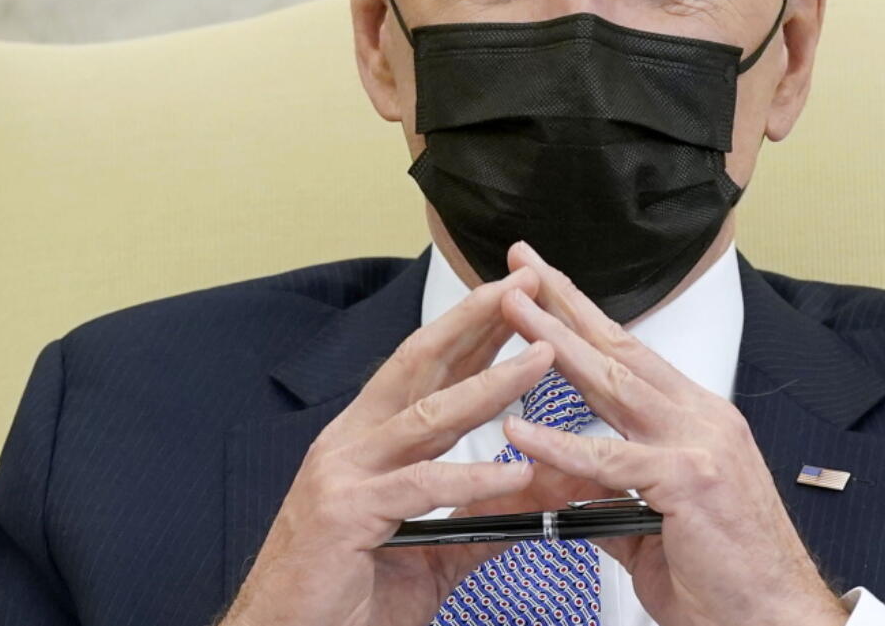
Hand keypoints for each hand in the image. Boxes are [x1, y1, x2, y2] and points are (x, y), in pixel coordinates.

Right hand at [221, 267, 557, 625]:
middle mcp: (352, 443)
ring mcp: (344, 473)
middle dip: (477, 323)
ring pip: (427, 414)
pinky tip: (513, 472)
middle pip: (421, 365)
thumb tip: (539, 494)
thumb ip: (483, 518)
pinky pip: (419, 485)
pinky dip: (471, 476)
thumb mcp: (431, 550)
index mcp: (369, 441)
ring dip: (490, 383)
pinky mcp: (344, 513)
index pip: (428, 369)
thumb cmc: (345, 596)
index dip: (473, 330)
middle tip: (526, 290)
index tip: (518, 300)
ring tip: (541, 359)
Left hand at [498, 242, 850, 625]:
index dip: (582, 319)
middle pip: (618, 349)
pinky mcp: (691, 479)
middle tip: (522, 265)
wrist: (776, 618)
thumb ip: (607, 500)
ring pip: (613, 383)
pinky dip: (562, 446)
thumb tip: (561, 490)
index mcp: (694, 421)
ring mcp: (700, 442)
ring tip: (512, 310)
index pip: (628, 356)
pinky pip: (611, 461)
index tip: (544, 288)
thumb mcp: (654, 527)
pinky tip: (520, 430)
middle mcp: (700, 418)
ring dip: (554, 342)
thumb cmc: (726, 576)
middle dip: (564, 302)